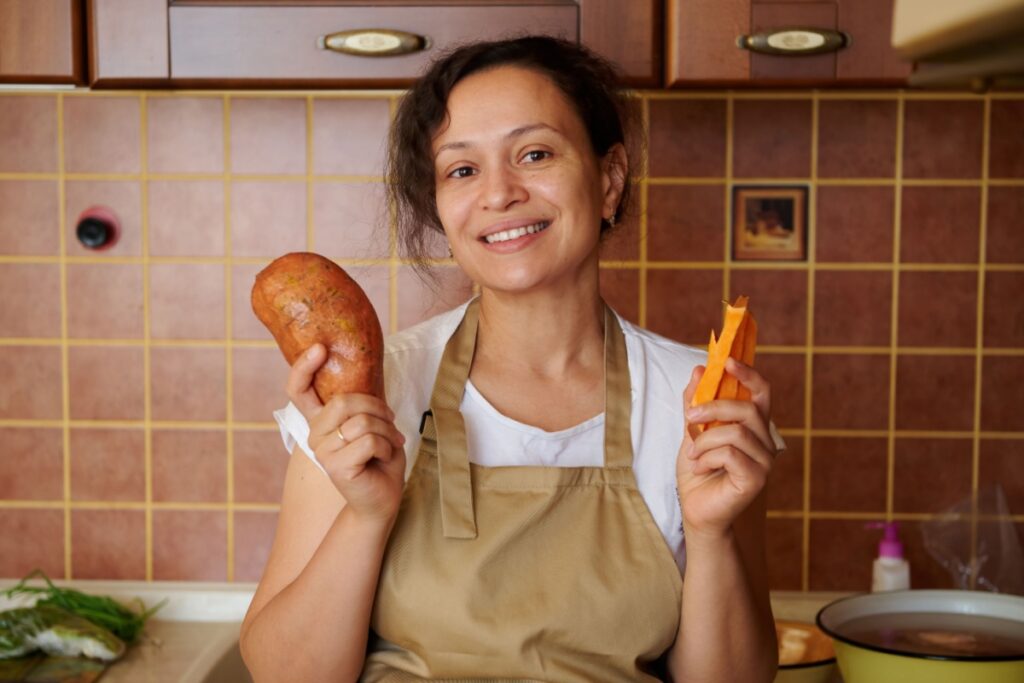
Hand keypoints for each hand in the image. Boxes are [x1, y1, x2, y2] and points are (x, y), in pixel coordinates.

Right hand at [287, 343, 406, 524]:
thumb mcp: (372, 423)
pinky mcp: (335, 467)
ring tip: (390, 444)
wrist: (382, 498)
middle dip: (378, 409)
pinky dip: (386, 447)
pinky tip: (384, 458)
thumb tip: (360, 379)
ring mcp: (321, 451)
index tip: (319, 347)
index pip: (298, 389)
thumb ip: (360, 405)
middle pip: (344, 401)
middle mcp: (314, 434)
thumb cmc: (379, 458)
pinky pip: (368, 441)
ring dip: (387, 432)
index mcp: (320, 420)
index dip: (304, 367)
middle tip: (392, 424)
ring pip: (362, 422)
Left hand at [676, 358, 776, 538]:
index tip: (726, 361)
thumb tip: (698, 370)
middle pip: (748, 408)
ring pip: (736, 432)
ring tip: (692, 454)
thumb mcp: (691, 431)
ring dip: (705, 440)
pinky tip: (700, 469)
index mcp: (753, 426)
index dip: (748, 374)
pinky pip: (731, 455)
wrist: (696, 510)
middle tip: (689, 418)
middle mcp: (765, 441)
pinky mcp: (757, 479)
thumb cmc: (698, 471)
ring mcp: (764, 461)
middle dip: (714, 407)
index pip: (761, 392)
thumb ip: (696, 403)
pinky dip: (707, 458)